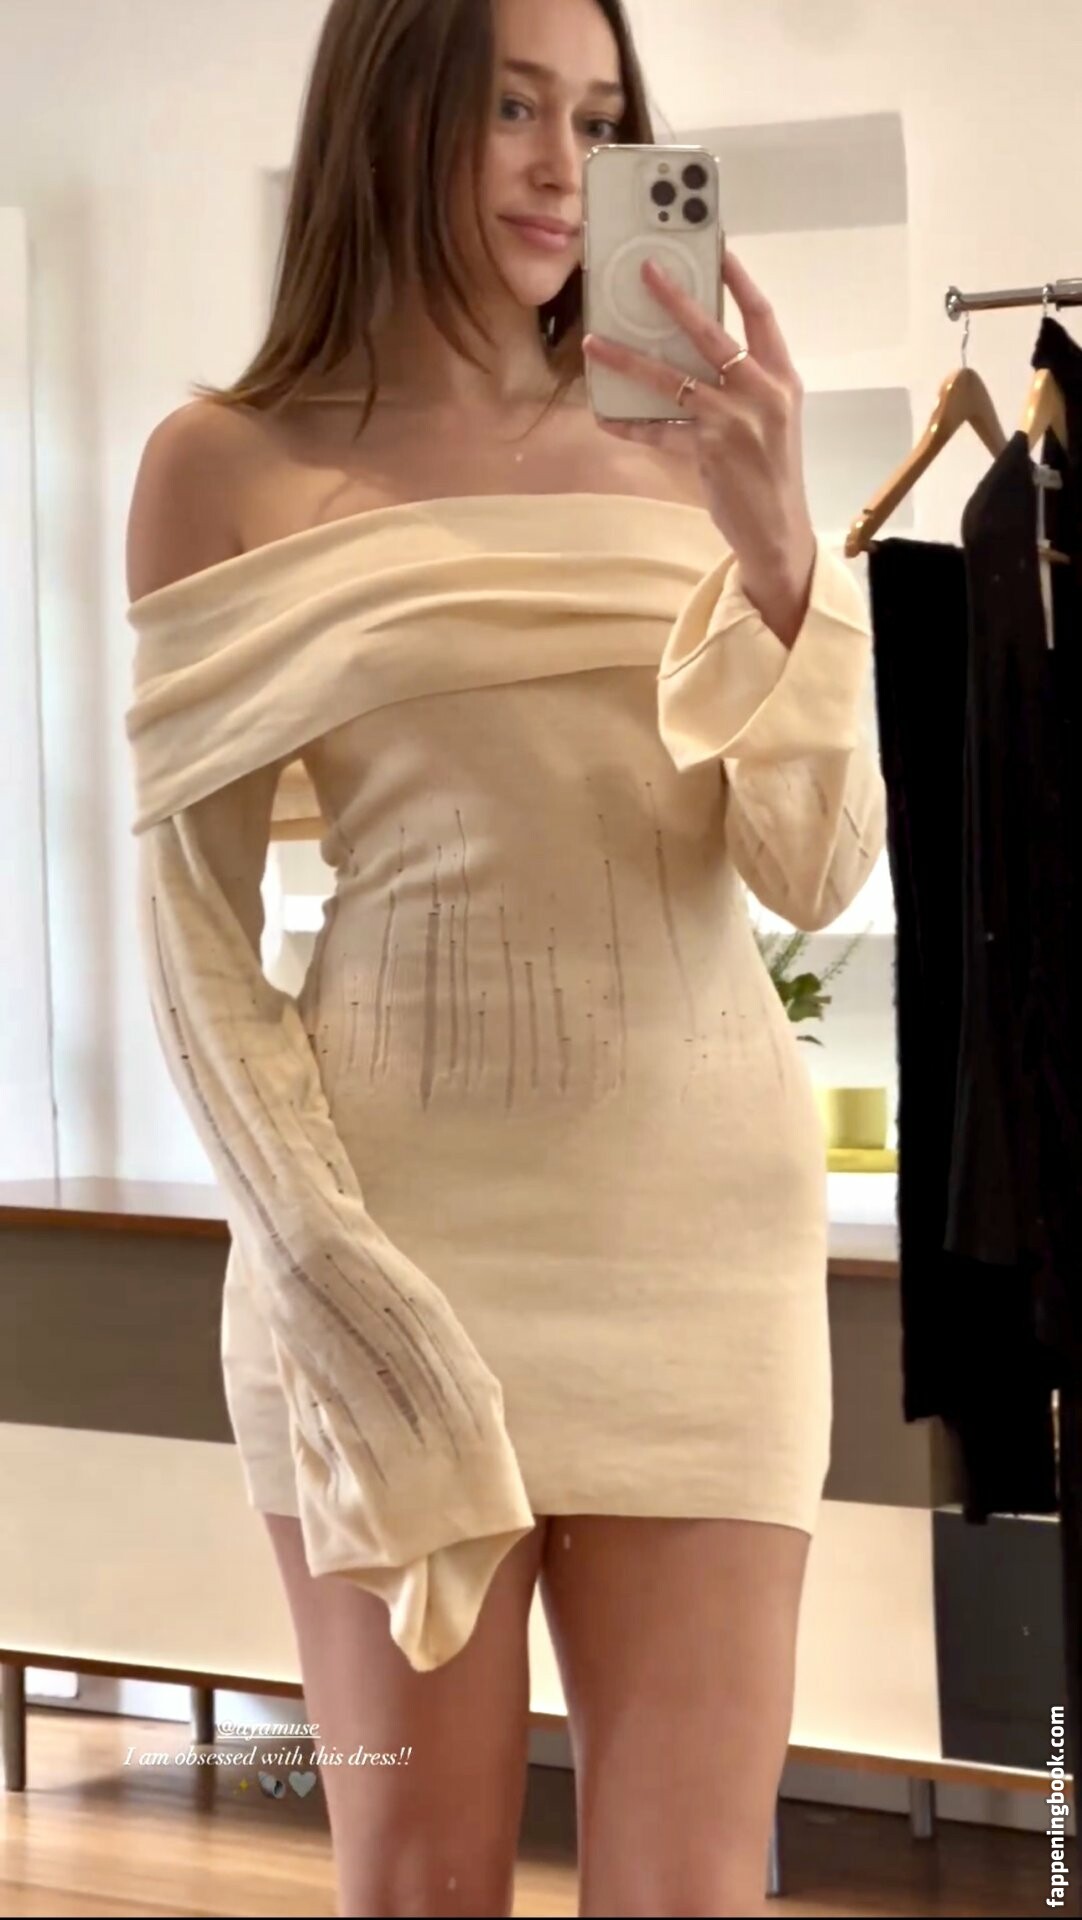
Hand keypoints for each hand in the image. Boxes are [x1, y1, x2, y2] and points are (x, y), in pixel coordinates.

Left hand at [582, 251, 816, 646]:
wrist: (779, 530)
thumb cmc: (772, 473)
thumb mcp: (772, 420)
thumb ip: (746, 384)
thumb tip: (697, 353)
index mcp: (783, 379)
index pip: (762, 316)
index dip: (739, 280)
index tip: (717, 247)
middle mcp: (763, 394)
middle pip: (713, 333)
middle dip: (676, 298)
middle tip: (645, 270)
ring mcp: (736, 422)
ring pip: (673, 379)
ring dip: (629, 359)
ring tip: (595, 343)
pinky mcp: (710, 452)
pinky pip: (659, 432)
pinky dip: (630, 426)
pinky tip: (606, 417)